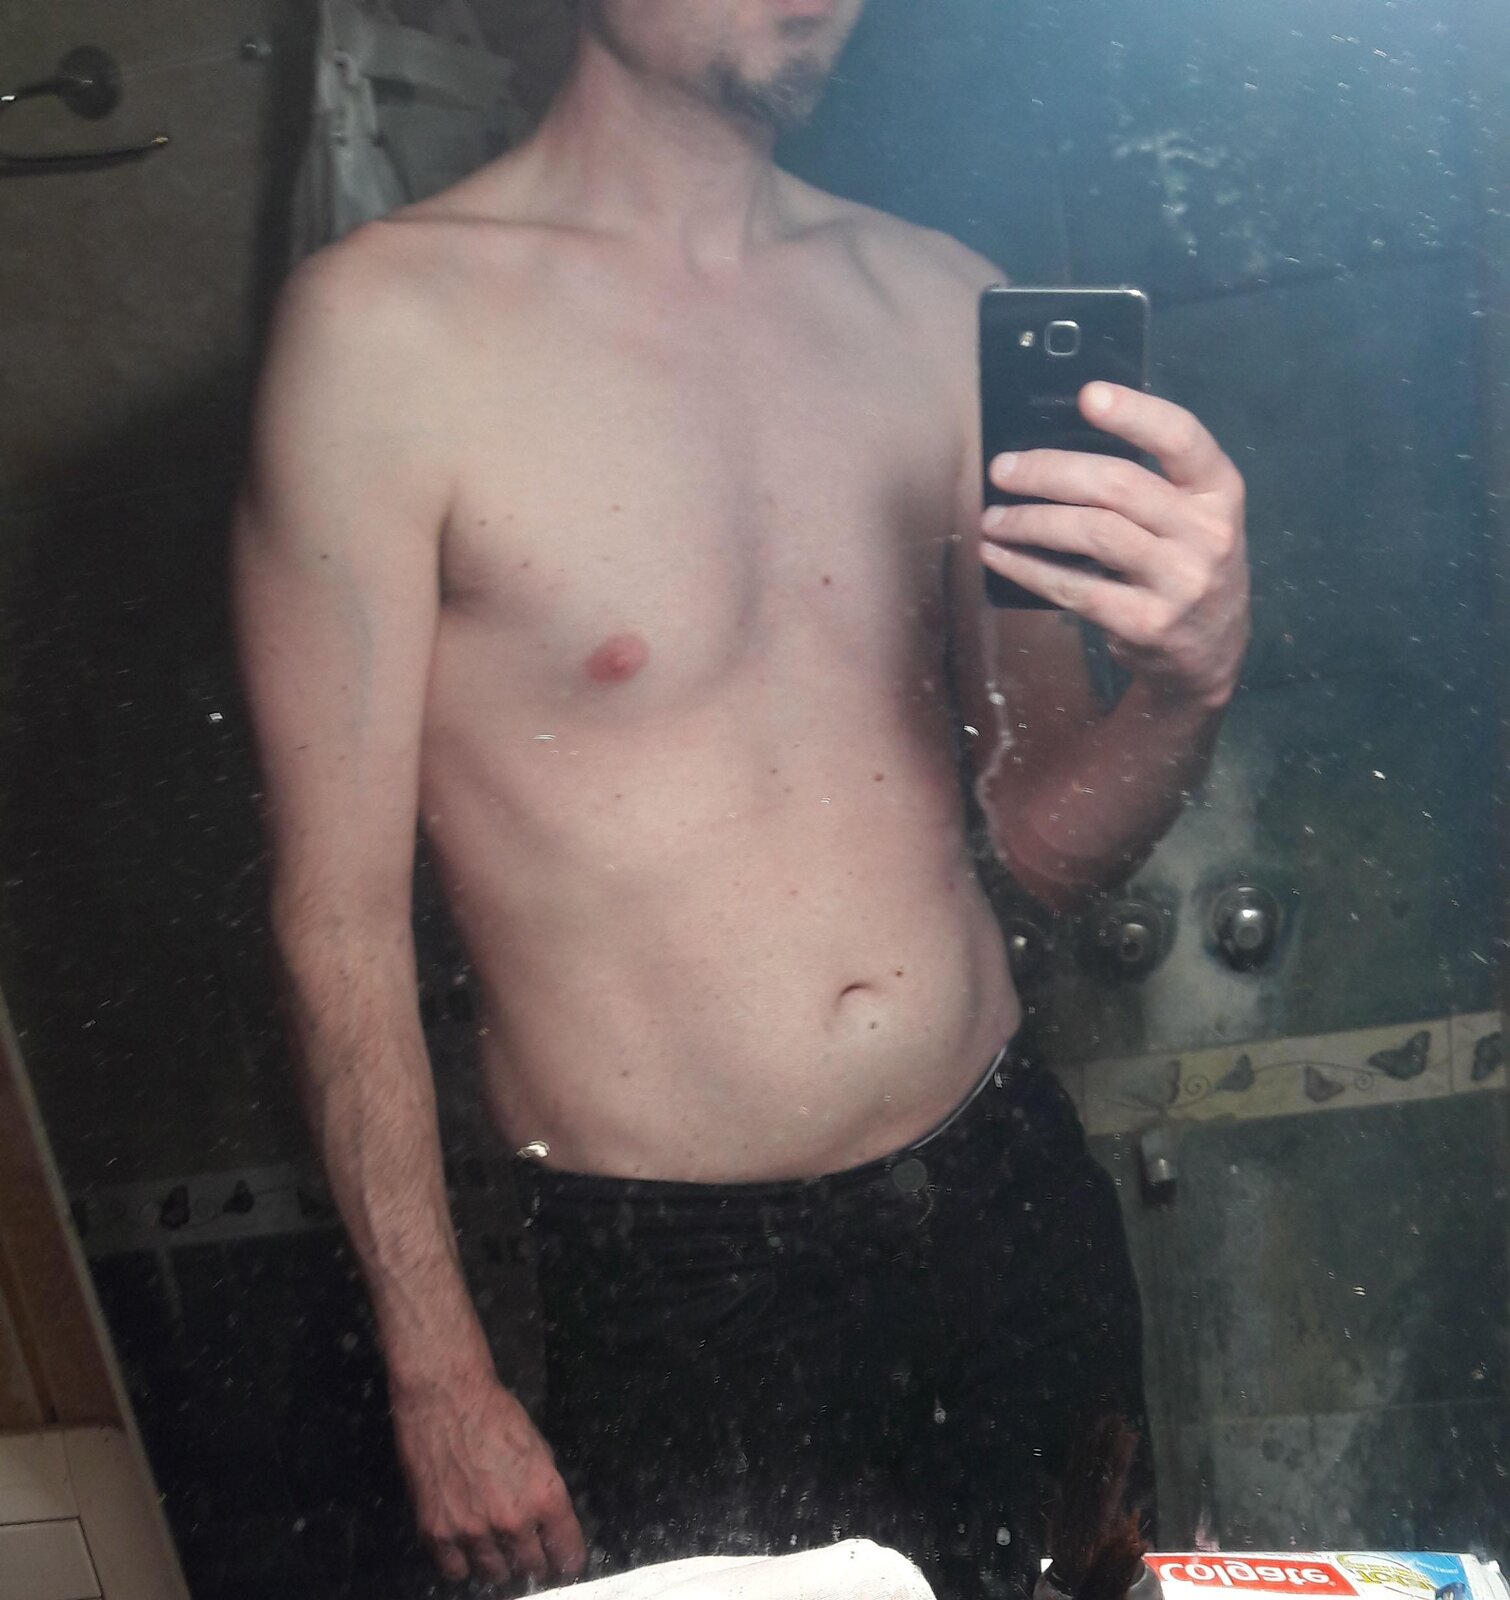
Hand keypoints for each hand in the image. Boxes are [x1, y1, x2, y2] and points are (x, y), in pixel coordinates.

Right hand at [392, 1372, 587, 1587]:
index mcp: (544, 1497)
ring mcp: (472, 1532)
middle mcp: (512, 1521)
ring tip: (496, 1547)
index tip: (564, 1561)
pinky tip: (466, 1548)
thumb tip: (550, 1522)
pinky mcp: (438, 1533)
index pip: (567, 1553)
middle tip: (528, 1550)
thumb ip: (545, 1490)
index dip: (567, 1559)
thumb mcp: (539, 1448)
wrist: (446, 1398)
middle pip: (531, 1568)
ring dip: (499, 1564)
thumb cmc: (496, 1414)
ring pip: (494, 1575)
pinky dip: (463, 1564)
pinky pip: (455, 1571)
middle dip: (534, 1562)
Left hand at [981, 382, 1249, 708]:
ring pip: (1093, 532)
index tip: (1086, 396)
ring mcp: (1180, 581)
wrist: (1211, 653)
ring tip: (993, 518)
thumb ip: (1148, 484)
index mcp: (1219, 491)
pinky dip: (1028, 569)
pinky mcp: (1147, 623)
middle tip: (1002, 469)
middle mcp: (1208, 533)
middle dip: (1049, 472)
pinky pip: (1075, 588)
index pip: (1182, 438)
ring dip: (1031, 521)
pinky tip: (999, 557)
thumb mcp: (1190, 518)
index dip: (1134, 413)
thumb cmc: (1184, 567)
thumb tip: (1056, 451)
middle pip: (1118, 485)